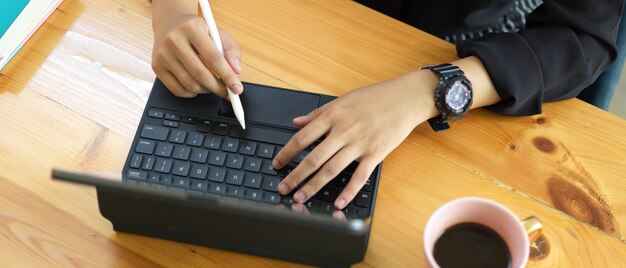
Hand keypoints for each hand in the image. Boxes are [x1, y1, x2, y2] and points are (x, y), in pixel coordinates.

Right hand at [152, 1, 241, 97]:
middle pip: (200, 74)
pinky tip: (197, 86)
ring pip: (190, 84)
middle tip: (227, 93)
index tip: (237, 89)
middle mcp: (174, 40)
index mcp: (192, 28)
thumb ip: (231, 51)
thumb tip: (236, 71)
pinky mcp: (156, 66)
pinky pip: (177, 90)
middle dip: (218, 88)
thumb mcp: (218, 34)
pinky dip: (191, 93)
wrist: (171, 24)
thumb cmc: (198, 31)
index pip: (213, 57)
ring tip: (212, 85)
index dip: (228, 76)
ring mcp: (162, 54)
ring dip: (206, 90)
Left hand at [272, 71, 439, 209]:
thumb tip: (296, 121)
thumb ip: (318, 113)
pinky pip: (359, 176)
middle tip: (283, 188)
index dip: (286, 153)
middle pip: (313, 158)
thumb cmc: (375, 97)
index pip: (302, 138)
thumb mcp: (343, 99)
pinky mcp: (375, 154)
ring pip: (331, 169)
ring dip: (313, 186)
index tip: (277, 164)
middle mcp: (343, 131)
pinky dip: (348, 192)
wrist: (405, 98)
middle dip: (295, 176)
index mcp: (333, 116)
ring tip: (300, 198)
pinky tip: (338, 204)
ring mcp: (359, 144)